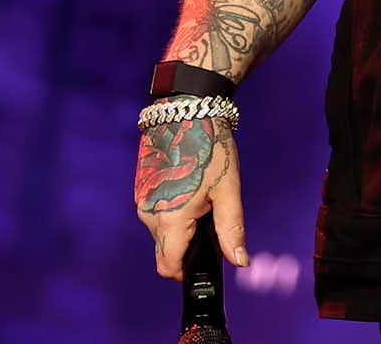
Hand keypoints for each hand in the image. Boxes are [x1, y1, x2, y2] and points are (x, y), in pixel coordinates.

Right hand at [135, 116, 248, 278]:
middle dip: (187, 245)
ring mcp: (141, 200)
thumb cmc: (209, 148)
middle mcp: (148, 214)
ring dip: (179, 226)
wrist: (186, 110)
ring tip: (202, 198)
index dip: (187, 272)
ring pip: (160, 231)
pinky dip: (171, 210)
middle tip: (211, 218)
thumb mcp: (228, 190)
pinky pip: (155, 212)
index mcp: (169, 220)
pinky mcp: (140, 188)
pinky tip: (189, 188)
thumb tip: (240, 261)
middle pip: (165, 250)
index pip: (169, 266)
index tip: (205, 261)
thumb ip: (231, 229)